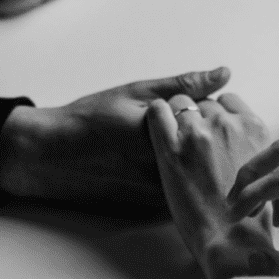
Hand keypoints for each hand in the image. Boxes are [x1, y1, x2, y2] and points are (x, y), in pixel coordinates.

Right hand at [0, 67, 230, 210]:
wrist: (53, 156)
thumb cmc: (93, 119)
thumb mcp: (137, 92)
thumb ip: (184, 85)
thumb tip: (224, 73)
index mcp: (166, 135)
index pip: (214, 119)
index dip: (206, 110)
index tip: (187, 106)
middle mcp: (168, 168)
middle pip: (212, 148)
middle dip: (206, 135)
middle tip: (171, 126)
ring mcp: (164, 191)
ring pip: (201, 170)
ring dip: (198, 158)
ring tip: (157, 146)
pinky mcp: (157, 206)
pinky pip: (186, 187)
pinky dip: (185, 175)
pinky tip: (155, 164)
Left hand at [146, 92, 272, 278]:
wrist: (231, 240)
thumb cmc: (251, 215)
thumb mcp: (267, 170)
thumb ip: (255, 147)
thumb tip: (246, 141)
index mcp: (254, 128)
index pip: (228, 100)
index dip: (216, 112)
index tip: (210, 127)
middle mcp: (228, 124)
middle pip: (204, 102)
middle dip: (196, 117)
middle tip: (190, 142)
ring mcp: (199, 133)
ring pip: (180, 103)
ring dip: (175, 117)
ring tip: (173, 140)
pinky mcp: (171, 148)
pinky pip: (157, 112)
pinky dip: (155, 116)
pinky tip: (155, 128)